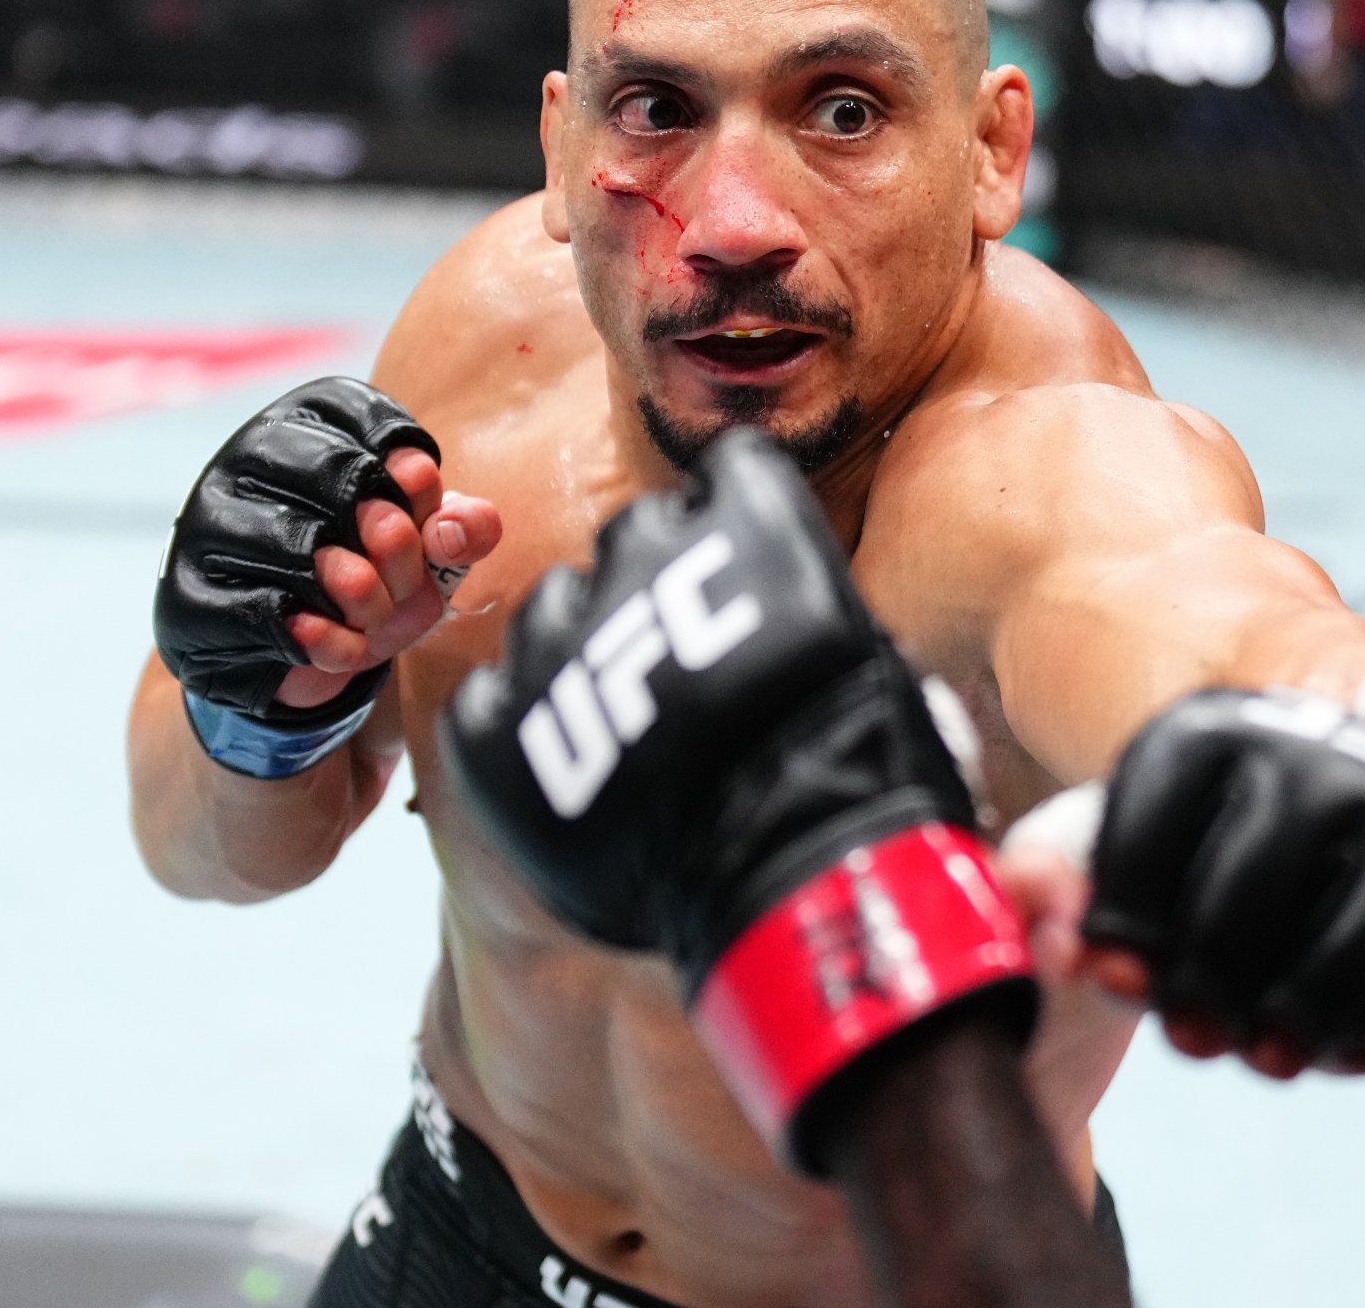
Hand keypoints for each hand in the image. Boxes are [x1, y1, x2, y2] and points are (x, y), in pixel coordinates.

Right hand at [156, 377, 500, 730]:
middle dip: (398, 541)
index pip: (375, 422)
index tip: (426, 515)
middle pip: (344, 478)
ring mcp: (208, 524)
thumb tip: (460, 529)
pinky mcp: (189, 594)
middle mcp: (246, 457)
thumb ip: (461, 527)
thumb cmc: (370, 573)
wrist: (294, 648)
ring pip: (305, 547)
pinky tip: (346, 646)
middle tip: (406, 581)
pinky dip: (329, 639)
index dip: (418, 477)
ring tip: (376, 617)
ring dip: (366, 596)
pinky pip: (271, 613)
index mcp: (305, 422)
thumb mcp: (427, 548)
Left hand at [442, 429, 1035, 1175]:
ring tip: (627, 725)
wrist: (798, 893)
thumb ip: (801, 613)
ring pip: (550, 606)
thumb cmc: (863, 781)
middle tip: (691, 660)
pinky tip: (570, 766)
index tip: (744, 563)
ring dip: (585, 648)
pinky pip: (488, 697)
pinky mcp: (497, 729)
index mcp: (751, 526)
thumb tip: (779, 620)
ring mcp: (559, 642)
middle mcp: (645, 559)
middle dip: (659, 583)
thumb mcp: (876, 664)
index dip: (738, 519)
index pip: (729, 469)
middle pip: (635, 533)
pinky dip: (523, 725)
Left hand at [1081, 690, 1364, 1081]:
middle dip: (1208, 983)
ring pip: (1361, 940)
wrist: (1356, 772)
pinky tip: (1352, 1047)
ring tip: (1269, 1049)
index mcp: (1222, 726)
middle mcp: (1332, 753)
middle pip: (1251, 891)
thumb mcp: (1129, 819)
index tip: (1118, 969)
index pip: (1151, 831)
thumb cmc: (1218, 824)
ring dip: (1303, 1018)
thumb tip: (1061, 945)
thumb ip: (1061, 875)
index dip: (1123, 924)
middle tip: (1194, 1030)